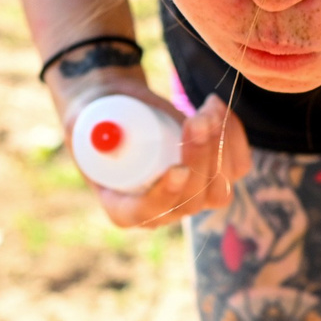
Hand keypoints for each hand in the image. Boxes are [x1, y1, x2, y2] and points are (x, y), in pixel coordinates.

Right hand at [53, 67, 249, 228]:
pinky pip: (237, 166)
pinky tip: (215, 107)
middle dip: (201, 157)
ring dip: (220, 145)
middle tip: (197, 118)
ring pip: (220, 186)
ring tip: (206, 106)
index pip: (147, 213)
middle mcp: (163, 210)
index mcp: (124, 208)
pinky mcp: (216, 176)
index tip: (177, 168)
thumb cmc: (100, 117)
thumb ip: (89, 128)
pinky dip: (233, 135)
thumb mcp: (83, 121)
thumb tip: (104, 132)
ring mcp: (193, 197)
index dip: (165, 197)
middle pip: (193, 200)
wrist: (124, 108)